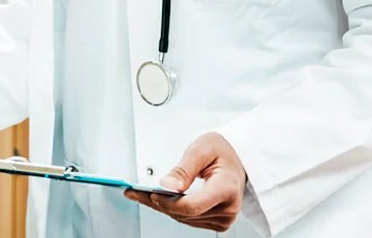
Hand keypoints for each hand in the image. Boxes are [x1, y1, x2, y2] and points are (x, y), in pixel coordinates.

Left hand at [124, 132, 246, 232]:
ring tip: (139, 194)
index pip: (192, 205)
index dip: (168, 202)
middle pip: (184, 213)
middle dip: (157, 202)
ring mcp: (223, 218)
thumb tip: (167, 185)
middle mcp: (228, 208)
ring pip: (183, 218)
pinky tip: (157, 199)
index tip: (151, 193)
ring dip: (160, 206)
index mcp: (227, 189)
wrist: (237, 160)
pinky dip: (171, 209)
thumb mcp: (202, 149)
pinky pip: (187, 219)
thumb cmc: (222, 152)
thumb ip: (184, 168)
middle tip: (134, 191)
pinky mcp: (216, 222)